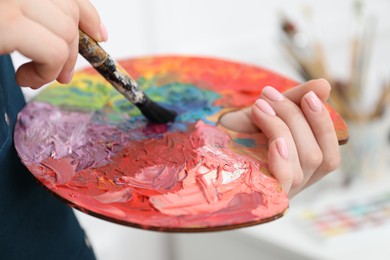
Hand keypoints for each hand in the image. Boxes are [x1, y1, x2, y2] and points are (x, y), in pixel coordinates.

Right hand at [0, 0, 105, 87]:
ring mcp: (8, 2)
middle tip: (60, 75)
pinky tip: (25, 78)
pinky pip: (53, 50)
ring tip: (33, 78)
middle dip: (72, 49)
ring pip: (66, 30)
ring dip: (58, 63)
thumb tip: (92, 35)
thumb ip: (43, 27)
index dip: (88, 14)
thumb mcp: (12, 29)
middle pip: (70, 11)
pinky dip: (47, 71)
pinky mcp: (5, 24)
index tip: (99, 36)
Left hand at [220, 79, 339, 196]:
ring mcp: (280, 191)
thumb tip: (326, 85)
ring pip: (306, 162)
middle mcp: (294, 183)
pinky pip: (286, 179)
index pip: (330, 152)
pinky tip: (272, 137)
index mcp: (298, 168)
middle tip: (269, 95)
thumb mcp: (262, 114)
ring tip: (260, 107)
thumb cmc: (232, 134)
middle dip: (296, 117)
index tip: (309, 93)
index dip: (324, 123)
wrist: (198, 147)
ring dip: (285, 127)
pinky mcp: (263, 195)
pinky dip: (284, 153)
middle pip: (318, 155)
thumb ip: (292, 101)